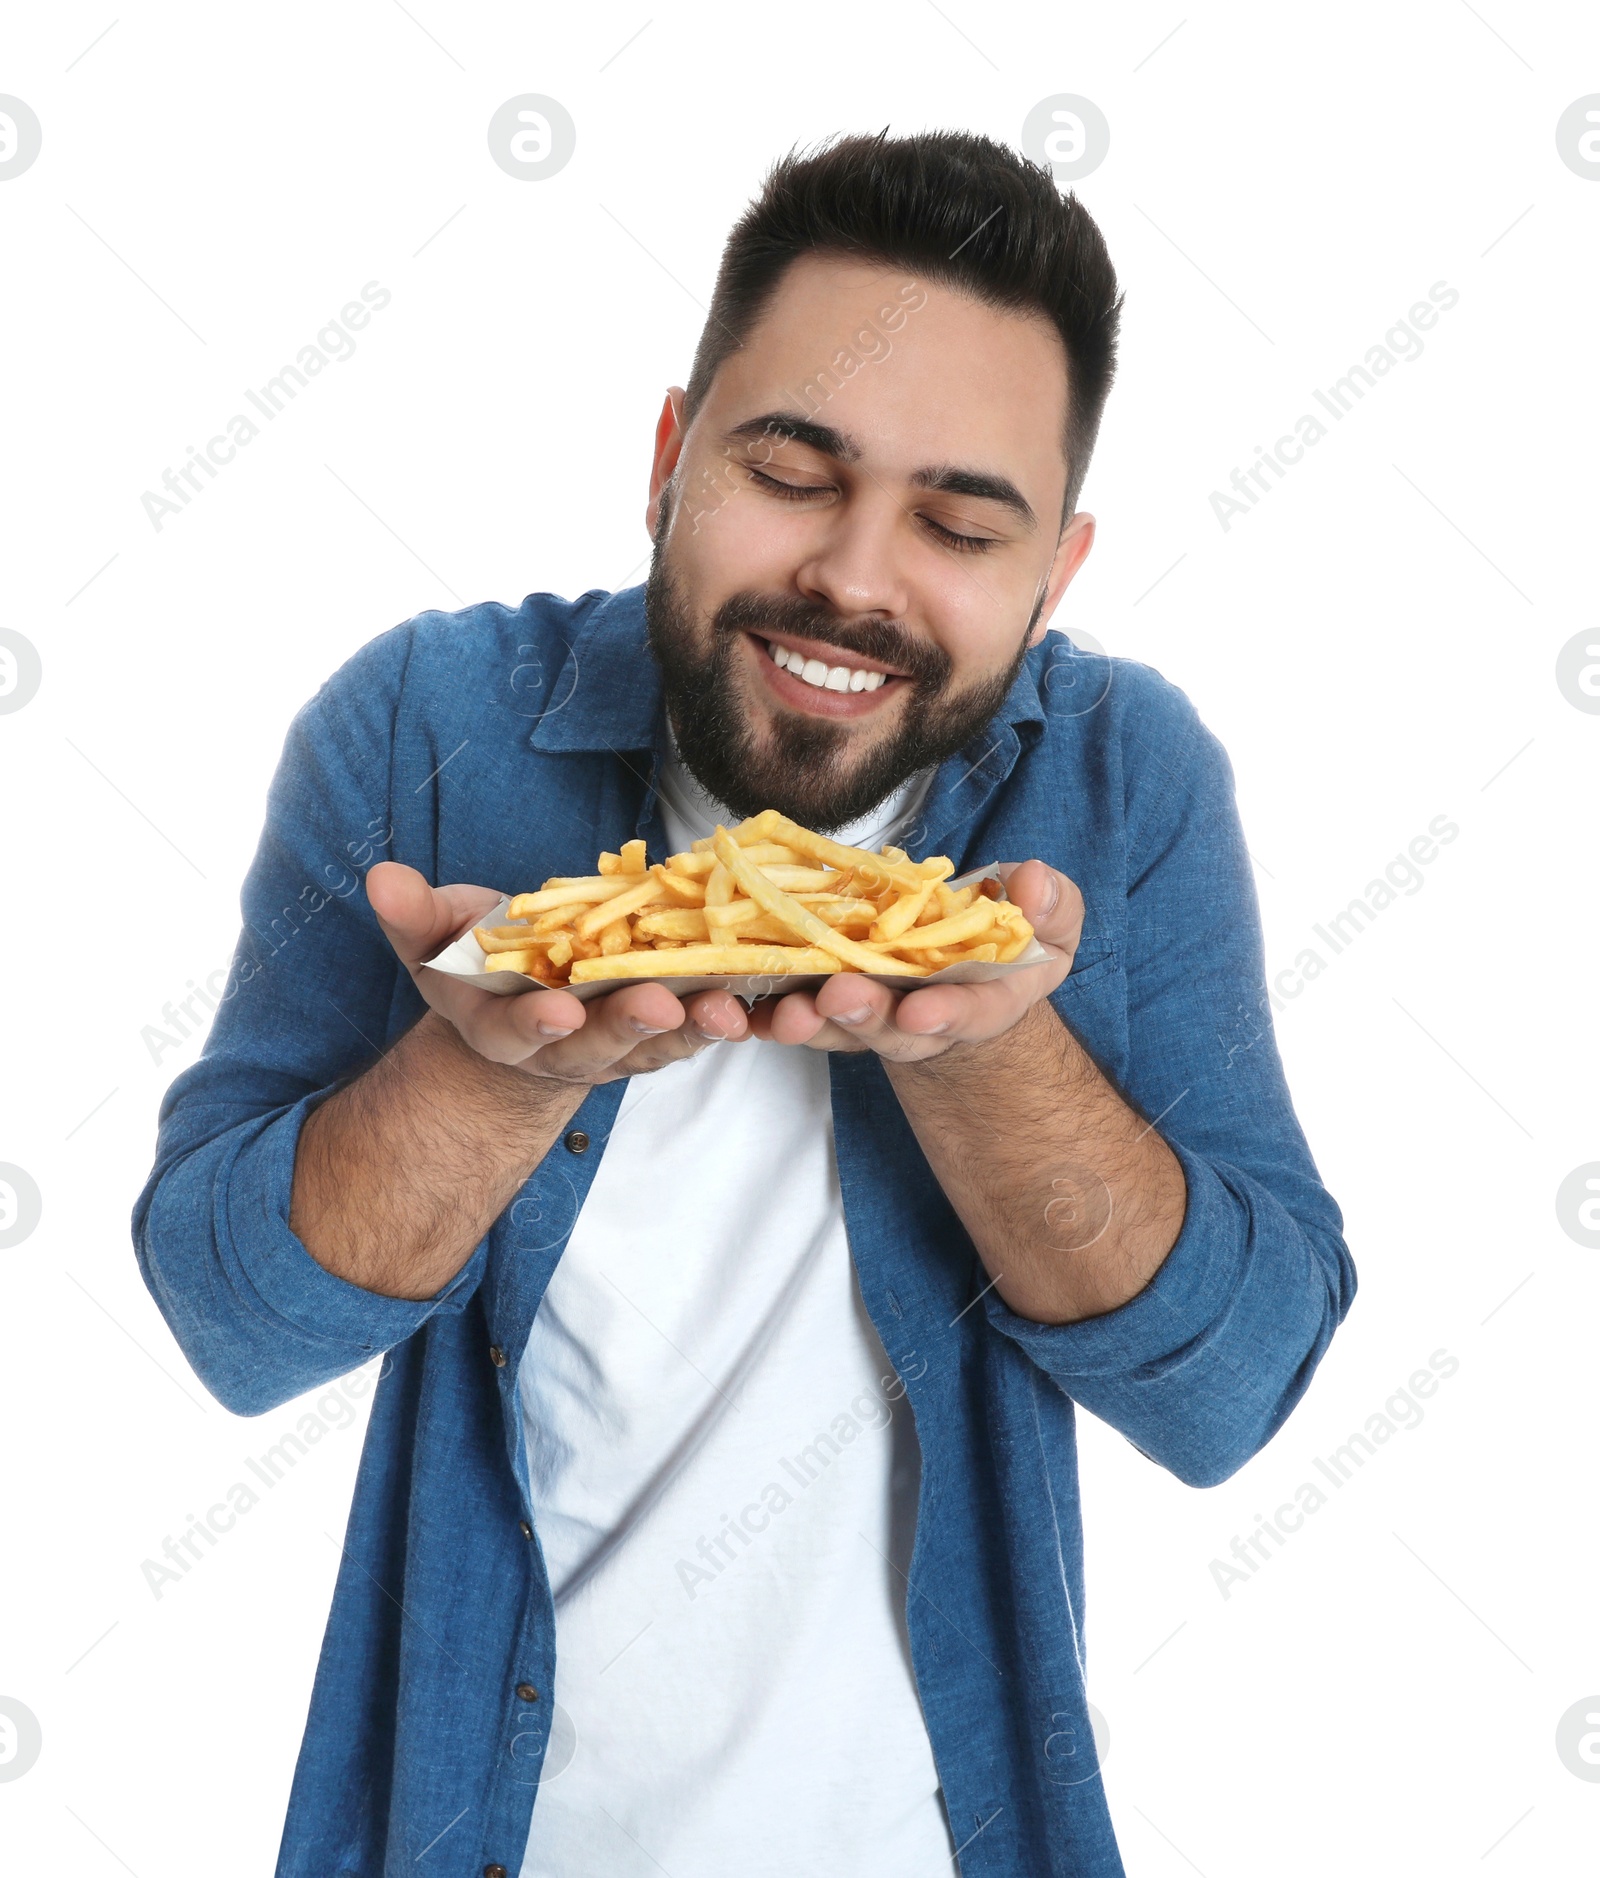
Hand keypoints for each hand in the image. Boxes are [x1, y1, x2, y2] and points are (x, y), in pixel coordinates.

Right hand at [366, 862, 750, 1084]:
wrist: (524, 999)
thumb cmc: (475, 963)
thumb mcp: (434, 938)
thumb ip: (412, 914)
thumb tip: (381, 878)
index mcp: (503, 1028)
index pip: (518, 1030)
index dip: (536, 1023)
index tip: (556, 1011)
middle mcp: (566, 1048)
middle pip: (599, 1045)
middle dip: (628, 1026)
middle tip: (659, 1006)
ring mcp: (621, 1043)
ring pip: (660, 1042)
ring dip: (696, 1028)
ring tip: (730, 1009)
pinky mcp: (666, 1028)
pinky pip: (700, 1025)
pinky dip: (731, 1015)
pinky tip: (763, 997)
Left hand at [746, 860, 1082, 1060]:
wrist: (960, 971)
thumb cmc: (1010, 944)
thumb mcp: (1048, 926)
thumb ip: (1051, 908)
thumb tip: (1035, 881)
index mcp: (979, 1001)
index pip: (966, 1013)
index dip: (944, 1014)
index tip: (922, 1012)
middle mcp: (916, 1019)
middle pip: (888, 1027)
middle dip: (863, 1014)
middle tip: (838, 998)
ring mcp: (865, 1015)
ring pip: (831, 1026)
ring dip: (802, 1021)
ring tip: (778, 1013)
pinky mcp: (821, 1003)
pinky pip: (786, 1013)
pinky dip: (756, 1015)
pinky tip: (727, 1009)